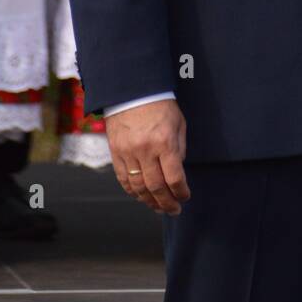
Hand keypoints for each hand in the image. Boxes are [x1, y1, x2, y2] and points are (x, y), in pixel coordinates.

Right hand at [106, 100, 190, 215]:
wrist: (133, 91)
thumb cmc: (160, 105)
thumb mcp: (179, 124)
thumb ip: (180, 149)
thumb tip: (178, 173)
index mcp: (165, 142)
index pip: (175, 178)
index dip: (181, 192)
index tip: (185, 197)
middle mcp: (146, 150)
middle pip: (156, 187)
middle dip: (167, 203)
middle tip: (174, 210)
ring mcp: (128, 153)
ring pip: (138, 187)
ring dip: (150, 201)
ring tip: (158, 207)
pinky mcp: (116, 153)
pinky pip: (124, 179)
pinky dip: (133, 191)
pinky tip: (141, 196)